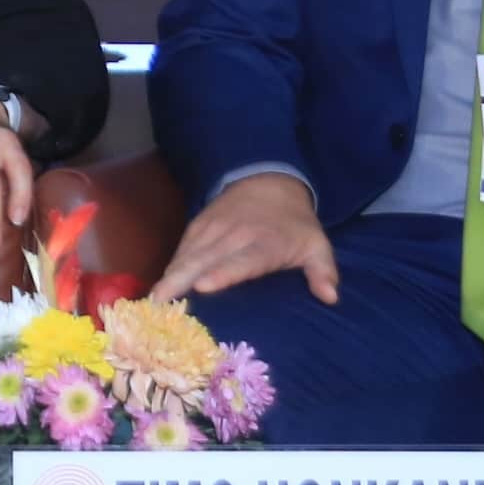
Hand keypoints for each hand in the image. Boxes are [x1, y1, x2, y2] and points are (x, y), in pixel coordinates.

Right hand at [150, 171, 339, 304]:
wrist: (269, 181)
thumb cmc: (293, 224)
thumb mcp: (316, 243)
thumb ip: (323, 271)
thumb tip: (330, 298)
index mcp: (265, 243)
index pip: (243, 260)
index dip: (223, 273)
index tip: (203, 286)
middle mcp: (235, 236)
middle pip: (205, 259)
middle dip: (181, 278)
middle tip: (160, 303)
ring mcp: (213, 229)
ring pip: (188, 254)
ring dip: (170, 276)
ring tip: (152, 300)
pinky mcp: (198, 226)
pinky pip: (182, 248)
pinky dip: (171, 267)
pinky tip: (160, 287)